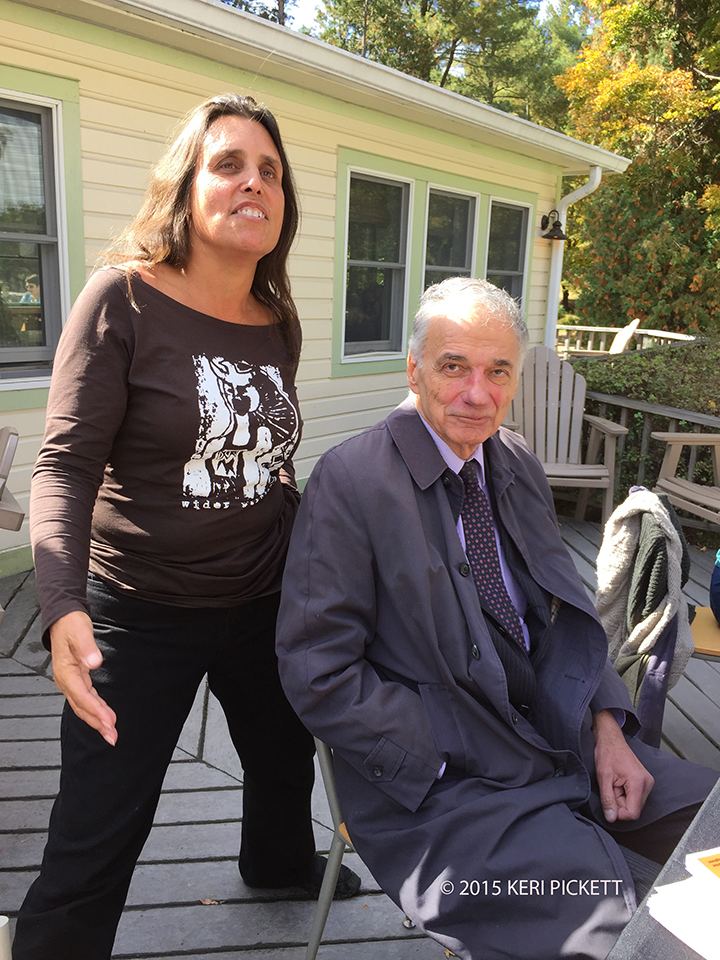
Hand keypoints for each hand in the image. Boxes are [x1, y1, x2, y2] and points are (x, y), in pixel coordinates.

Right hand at [50, 610, 116, 745]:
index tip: (110, 721)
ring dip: (97, 720)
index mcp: (66, 672)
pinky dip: (95, 710)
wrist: (63, 617)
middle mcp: (66, 680)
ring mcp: (70, 681)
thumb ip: (87, 648)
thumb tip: (94, 662)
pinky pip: (85, 699)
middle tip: (112, 737)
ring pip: (83, 706)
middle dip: (97, 723)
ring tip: (111, 733)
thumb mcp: (80, 632)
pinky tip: (104, 717)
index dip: (96, 710)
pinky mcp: (76, 679)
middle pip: (82, 707)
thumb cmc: (71, 624)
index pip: (82, 696)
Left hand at [592, 709, 653, 822]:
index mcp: (638, 783)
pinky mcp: (645, 782)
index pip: (633, 813)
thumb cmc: (607, 753)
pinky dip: (624, 794)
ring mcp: (648, 783)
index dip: (618, 812)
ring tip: (614, 784)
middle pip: (634, 809)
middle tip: (610, 787)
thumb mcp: (603, 777)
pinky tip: (619, 783)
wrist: (611, 739)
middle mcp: (647, 784)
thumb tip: (611, 818)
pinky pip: (635, 797)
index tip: (609, 801)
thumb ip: (608, 799)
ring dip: (621, 798)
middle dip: (619, 803)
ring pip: (634, 804)